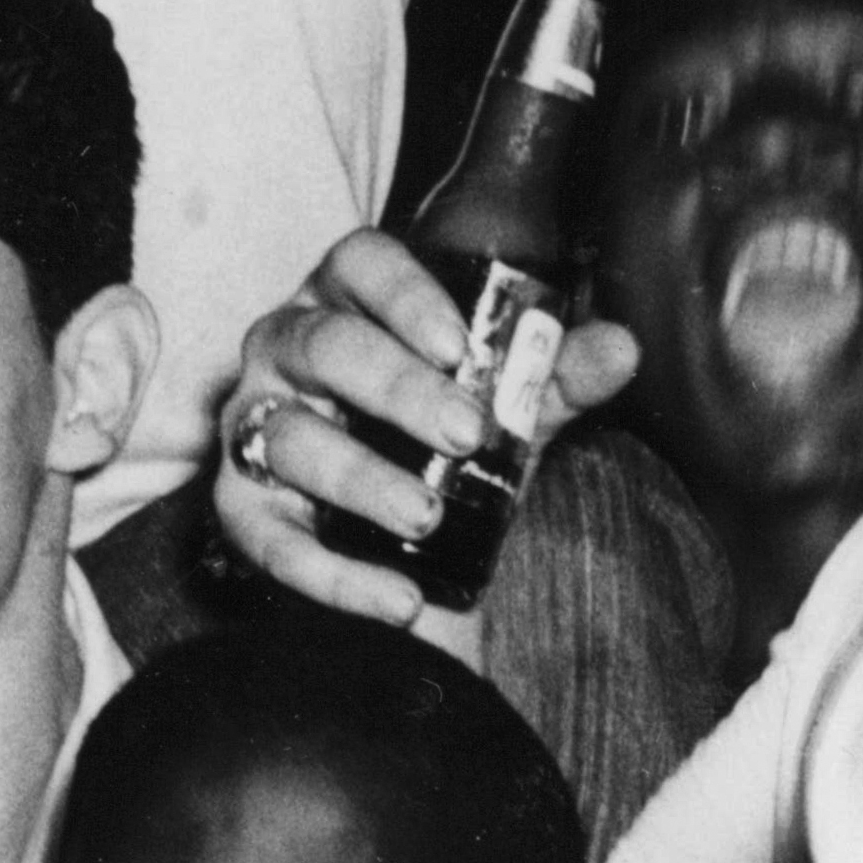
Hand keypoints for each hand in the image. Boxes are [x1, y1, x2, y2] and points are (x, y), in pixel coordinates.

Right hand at [204, 226, 639, 634]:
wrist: (403, 550)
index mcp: (350, 303)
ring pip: (287, 438)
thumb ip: (557, 378)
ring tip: (426, 517)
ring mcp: (254, 427)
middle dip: (395, 388)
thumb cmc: (442, 446)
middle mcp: (286, 351)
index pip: (359, 263)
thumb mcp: (507, 411)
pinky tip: (398, 599)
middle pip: (323, 345)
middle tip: (466, 434)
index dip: (404, 295)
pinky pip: (269, 537)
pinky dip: (333, 575)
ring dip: (361, 479)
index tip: (461, 345)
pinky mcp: (240, 510)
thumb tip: (623, 347)